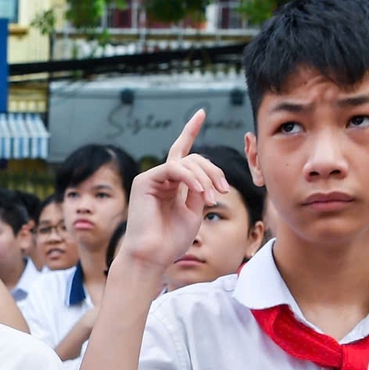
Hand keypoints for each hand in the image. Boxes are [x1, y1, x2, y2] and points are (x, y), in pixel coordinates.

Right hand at [117, 111, 228, 271]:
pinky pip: (174, 168)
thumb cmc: (171, 241)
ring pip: (186, 162)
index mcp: (172, 185)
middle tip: (223, 191)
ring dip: (205, 178)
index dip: (190, 131)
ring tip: (213, 198)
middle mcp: (161, 178)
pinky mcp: (145, 180)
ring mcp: (152, 178)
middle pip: (192, 158)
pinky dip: (190, 178)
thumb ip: (199, 191)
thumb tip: (206, 176)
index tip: (200, 112)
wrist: (152, 256)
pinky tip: (200, 192)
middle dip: (212, 171)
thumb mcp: (193, 213)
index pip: (183, 153)